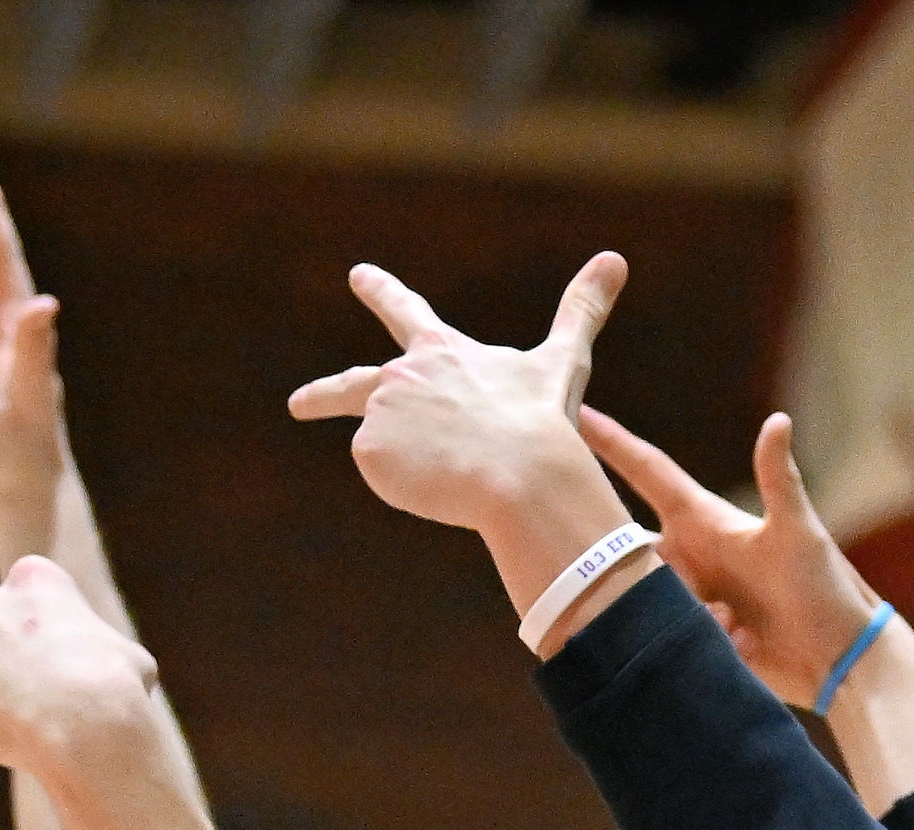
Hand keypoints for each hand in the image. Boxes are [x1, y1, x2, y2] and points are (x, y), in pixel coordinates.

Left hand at [0, 555, 162, 783]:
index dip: (57, 635)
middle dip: (16, 668)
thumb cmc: (120, 689)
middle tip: (56, 698)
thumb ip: (98, 651)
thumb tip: (97, 674)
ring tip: (35, 731)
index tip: (76, 657)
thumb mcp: (128, 654)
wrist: (95, 725)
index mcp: (31, 577)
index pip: (32, 597)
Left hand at [290, 256, 643, 614]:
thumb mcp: (561, 360)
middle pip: (353, 384)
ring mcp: (380, 412)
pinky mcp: (368, 452)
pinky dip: (414, 487)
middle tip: (298, 404)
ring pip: (394, 449)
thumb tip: (616, 258)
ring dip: (416, 465)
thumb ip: (581, 309)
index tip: (358, 275)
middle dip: (323, 395)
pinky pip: (388, 478)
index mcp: (440, 349)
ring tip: (454, 474)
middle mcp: (400, 373)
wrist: (518, 472)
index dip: (380, 290)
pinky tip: (442, 486)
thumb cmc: (540, 418)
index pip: (403, 309)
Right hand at [580, 407, 885, 712]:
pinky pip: (669, 638)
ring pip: (644, 600)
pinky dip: (705, 643)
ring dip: (687, 614)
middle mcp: (689, 556)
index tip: (572, 413)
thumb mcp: (799, 533)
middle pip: (626, 547)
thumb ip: (779, 480)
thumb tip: (778, 420)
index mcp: (705, 521)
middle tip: (641, 575)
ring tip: (738, 622)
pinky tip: (748, 648)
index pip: (647, 472)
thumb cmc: (824, 589)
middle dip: (616, 560)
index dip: (610, 442)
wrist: (841, 660)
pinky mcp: (695, 637)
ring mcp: (689, 597)